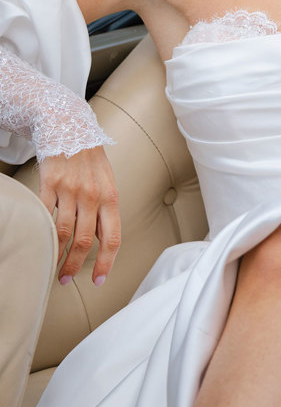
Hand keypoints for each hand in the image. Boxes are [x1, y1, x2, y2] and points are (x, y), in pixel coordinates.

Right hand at [38, 147, 120, 285]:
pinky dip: (43, 235)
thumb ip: (105, 208)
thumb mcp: (106, 181)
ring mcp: (70, 189)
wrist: (70, 126)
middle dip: (76, 265)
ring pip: (64, 232)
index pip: (112, 236)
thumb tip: (104, 239)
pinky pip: (45, 215)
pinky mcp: (50, 184)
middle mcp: (92, 195)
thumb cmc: (90, 158)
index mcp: (110, 196)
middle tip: (67, 279)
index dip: (106, 262)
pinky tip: (42, 246)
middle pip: (85, 240)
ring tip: (54, 268)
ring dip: (58, 255)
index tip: (99, 279)